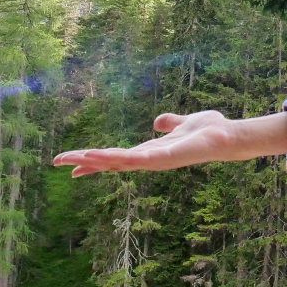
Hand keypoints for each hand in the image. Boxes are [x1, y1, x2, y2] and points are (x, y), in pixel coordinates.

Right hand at [52, 110, 286, 176]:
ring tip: (73, 158)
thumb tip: (159, 122)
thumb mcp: (183, 123)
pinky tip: (105, 158)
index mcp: (149, 151)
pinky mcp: (168, 157)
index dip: (92, 161)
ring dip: (96, 160)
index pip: (114, 158)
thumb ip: (170, 123)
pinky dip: (121, 158)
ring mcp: (158, 160)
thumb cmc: (209, 132)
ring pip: (120, 162)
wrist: (229, 136)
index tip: (68, 164)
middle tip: (57, 162)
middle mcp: (150, 159)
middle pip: (110, 162)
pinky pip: (140, 159)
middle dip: (84, 162)